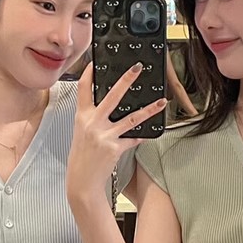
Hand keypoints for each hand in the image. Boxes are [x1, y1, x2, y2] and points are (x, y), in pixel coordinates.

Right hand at [67, 63, 166, 205]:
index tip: (97, 62)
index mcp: (81, 117)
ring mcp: (104, 135)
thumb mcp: (81, 132)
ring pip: (132, 118)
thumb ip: (92, 118)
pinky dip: (142, 135)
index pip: (83, 89)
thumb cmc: (82, 156)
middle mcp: (92, 123)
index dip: (90, 73)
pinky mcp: (115, 148)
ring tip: (161, 102)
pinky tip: (150, 131)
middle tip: (137, 68)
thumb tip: (108, 105)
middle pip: (112, 96)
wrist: (82, 180)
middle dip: (126, 80)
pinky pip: (133, 138)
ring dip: (149, 109)